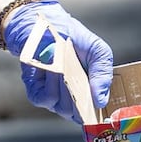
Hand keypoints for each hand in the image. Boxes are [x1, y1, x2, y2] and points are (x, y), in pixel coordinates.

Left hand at [2, 0, 113, 121]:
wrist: (46, 27)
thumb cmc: (73, 39)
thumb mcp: (97, 50)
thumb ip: (103, 73)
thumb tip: (101, 100)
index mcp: (89, 91)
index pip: (94, 113)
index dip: (97, 113)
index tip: (99, 104)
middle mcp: (71, 98)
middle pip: (79, 114)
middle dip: (81, 98)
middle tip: (81, 78)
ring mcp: (54, 96)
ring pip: (63, 108)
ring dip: (65, 88)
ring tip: (64, 67)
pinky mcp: (37, 92)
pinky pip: (46, 99)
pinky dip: (51, 85)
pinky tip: (52, 70)